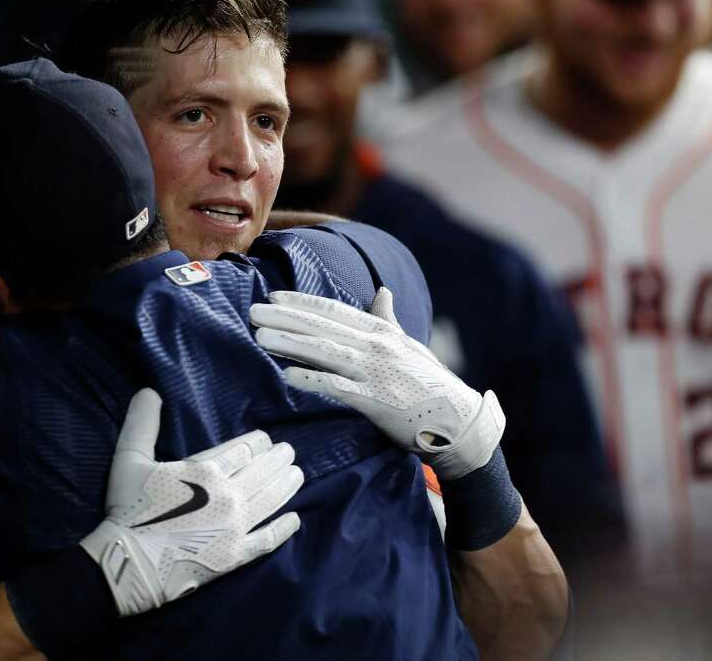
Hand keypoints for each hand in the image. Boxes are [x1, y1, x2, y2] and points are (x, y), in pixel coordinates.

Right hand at [80, 389, 302, 616]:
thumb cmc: (130, 508)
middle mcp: (229, 495)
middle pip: (262, 472)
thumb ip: (142, 424)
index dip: (258, 443)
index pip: (243, 450)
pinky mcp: (236, 555)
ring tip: (297, 474)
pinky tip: (295, 519)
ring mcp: (236, 527)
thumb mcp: (129, 458)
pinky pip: (267, 540)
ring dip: (286, 485)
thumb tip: (149, 392)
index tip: (266, 439)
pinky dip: (283, 529)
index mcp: (207, 471)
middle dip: (278, 459)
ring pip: (270, 500)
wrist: (131, 562)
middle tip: (289, 452)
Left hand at [250, 287, 504, 480]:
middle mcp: (376, 346)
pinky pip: (337, 386)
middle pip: (322, 327)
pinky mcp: (375, 400)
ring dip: (290, 342)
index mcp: (381, 331)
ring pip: (325, 351)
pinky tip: (287, 375)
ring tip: (260, 337)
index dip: (301, 302)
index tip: (272, 297)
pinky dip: (312, 379)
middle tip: (253, 311)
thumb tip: (382, 291)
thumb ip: (388, 319)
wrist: (458, 420)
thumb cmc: (430, 382)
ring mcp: (375, 372)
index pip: (333, 310)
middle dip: (285, 318)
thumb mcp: (409, 344)